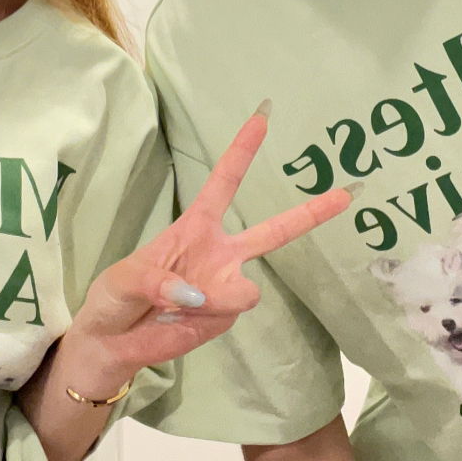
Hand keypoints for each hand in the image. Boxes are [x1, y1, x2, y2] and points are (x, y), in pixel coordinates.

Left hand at [64, 108, 350, 387]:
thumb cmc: (115, 298)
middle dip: (311, 213)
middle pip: (273, 231)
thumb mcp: (125, 278)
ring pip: (243, 290)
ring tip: (176, 307)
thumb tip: (196, 295)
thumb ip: (158, 280)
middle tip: (349, 193)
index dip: (242, 150)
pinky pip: (224, 315)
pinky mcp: (223, 318)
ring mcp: (225, 287)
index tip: (263, 117)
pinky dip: (199, 320)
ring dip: (214, 299)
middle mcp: (219, 253)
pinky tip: (177, 322)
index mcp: (195, 226)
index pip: (224, 183)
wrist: (112, 343)